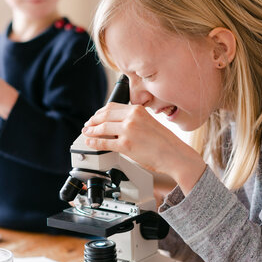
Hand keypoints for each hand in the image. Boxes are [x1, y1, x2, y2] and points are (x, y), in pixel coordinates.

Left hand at [82, 103, 205, 194]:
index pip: (111, 107)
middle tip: (87, 125)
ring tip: (87, 133)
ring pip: (102, 128)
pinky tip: (90, 143)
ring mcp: (128, 131)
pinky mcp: (125, 145)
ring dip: (91, 131)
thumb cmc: (164, 142)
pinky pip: (104, 142)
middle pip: (104, 115)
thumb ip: (133, 120)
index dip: (99, 112)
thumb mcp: (149, 122)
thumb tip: (115, 123)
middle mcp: (132, 117)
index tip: (95, 117)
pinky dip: (94, 142)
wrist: (175, 155)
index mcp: (137, 110)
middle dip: (93, 121)